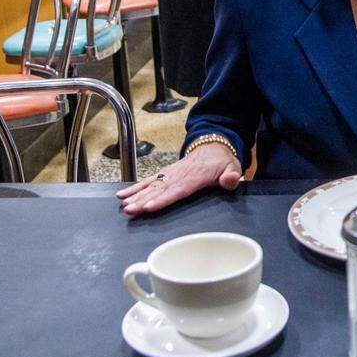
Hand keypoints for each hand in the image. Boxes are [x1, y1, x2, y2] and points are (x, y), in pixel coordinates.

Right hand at [116, 143, 241, 215]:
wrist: (212, 146)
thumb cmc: (222, 161)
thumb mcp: (233, 167)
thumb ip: (231, 175)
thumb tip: (230, 180)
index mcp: (196, 176)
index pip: (178, 189)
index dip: (163, 199)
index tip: (149, 207)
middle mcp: (179, 174)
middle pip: (160, 189)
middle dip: (143, 200)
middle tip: (130, 210)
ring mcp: (170, 173)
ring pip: (151, 186)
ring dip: (136, 196)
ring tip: (124, 206)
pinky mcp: (165, 173)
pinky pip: (148, 181)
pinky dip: (135, 188)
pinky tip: (123, 196)